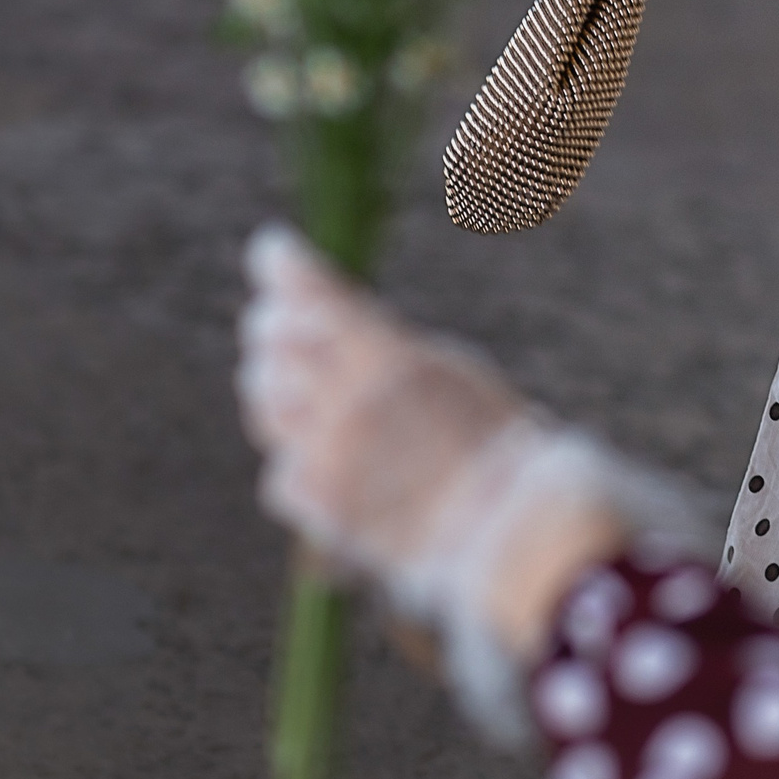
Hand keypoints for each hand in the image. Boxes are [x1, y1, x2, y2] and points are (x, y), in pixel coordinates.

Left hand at [237, 225, 526, 580]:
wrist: (511, 529)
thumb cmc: (496, 444)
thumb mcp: (452, 373)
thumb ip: (386, 349)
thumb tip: (329, 321)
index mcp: (391, 361)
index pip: (319, 298)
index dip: (287, 269)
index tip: (270, 249)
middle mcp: (349, 405)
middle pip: (276, 347)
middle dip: (273, 326)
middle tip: (271, 319)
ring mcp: (329, 458)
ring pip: (267, 406)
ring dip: (273, 386)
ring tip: (283, 378)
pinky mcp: (321, 508)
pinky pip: (282, 470)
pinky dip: (296, 459)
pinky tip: (320, 456)